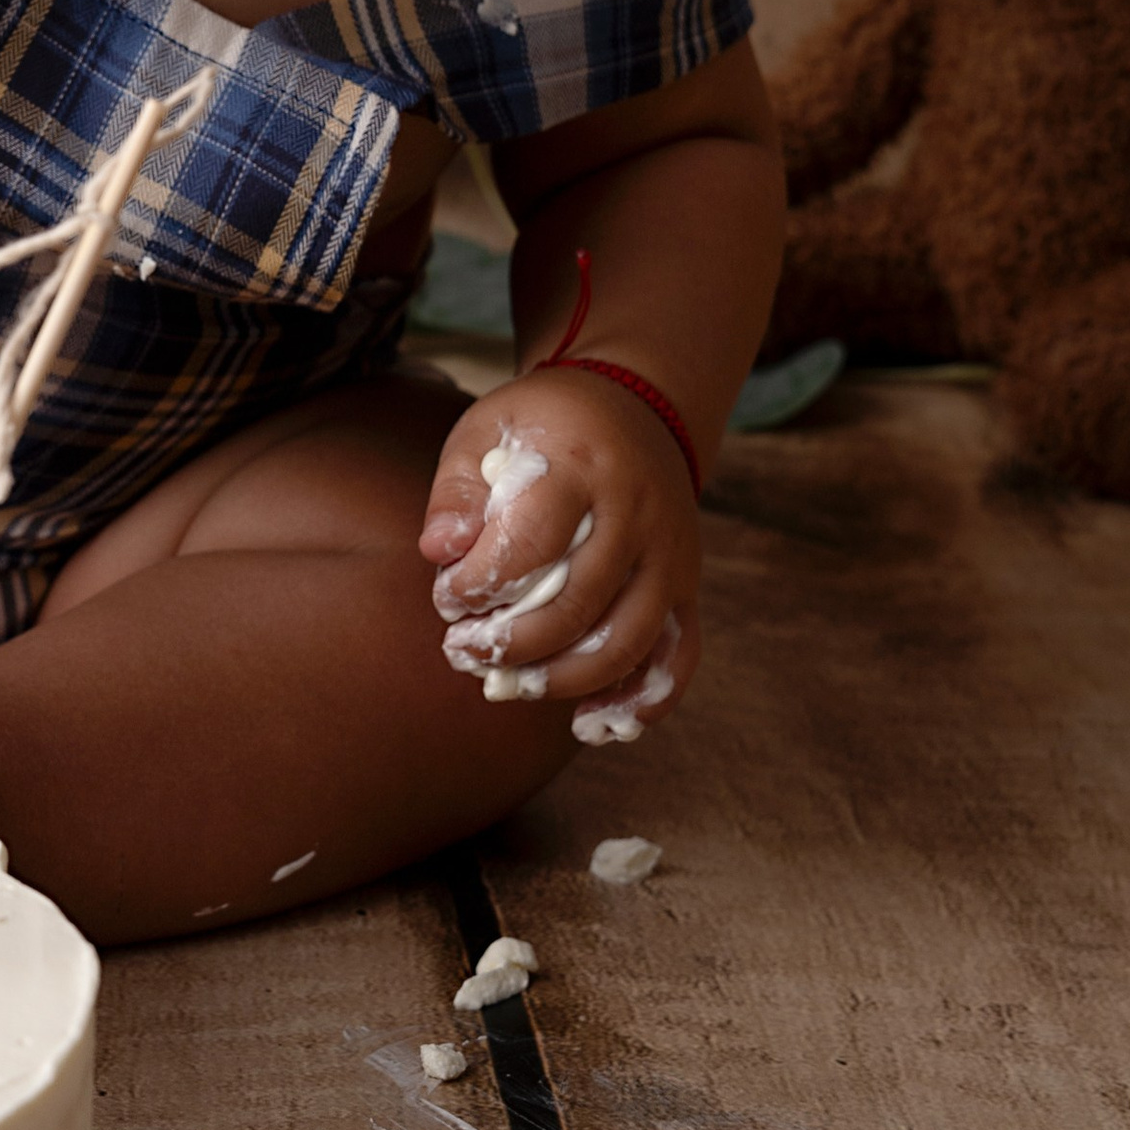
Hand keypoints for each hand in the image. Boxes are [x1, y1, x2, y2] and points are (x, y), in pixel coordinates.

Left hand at [418, 374, 699, 739]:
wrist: (634, 406)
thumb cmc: (544, 426)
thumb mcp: (487, 430)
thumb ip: (457, 490)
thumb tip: (440, 551)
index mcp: (582, 465)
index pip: (531, 543)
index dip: (481, 585)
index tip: (448, 599)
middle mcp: (639, 512)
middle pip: (578, 603)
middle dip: (512, 644)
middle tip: (464, 654)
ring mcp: (673, 554)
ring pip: (628, 641)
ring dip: (563, 679)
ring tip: (510, 685)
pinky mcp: (690, 586)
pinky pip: (678, 657)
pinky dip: (639, 701)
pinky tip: (591, 724)